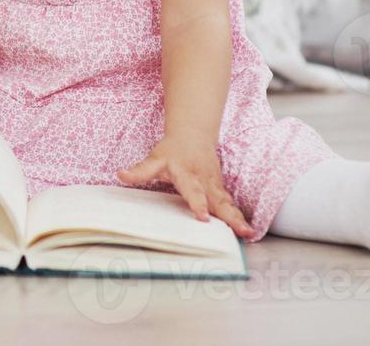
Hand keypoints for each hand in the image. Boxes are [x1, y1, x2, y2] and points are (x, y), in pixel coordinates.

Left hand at [116, 132, 256, 238]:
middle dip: (229, 217)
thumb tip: (120, 175)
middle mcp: (205, 182)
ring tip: (248, 234)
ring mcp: (215, 186)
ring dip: (238, 219)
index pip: (193, 192)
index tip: (203, 217)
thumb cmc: (172, 150)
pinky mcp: (220, 190)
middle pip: (218, 201)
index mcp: (188, 176)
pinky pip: (231, 205)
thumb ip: (140, 170)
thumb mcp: (155, 158)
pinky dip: (240, 217)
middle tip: (240, 231)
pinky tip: (248, 232)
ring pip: (228, 204)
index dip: (198, 204)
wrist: (193, 136)